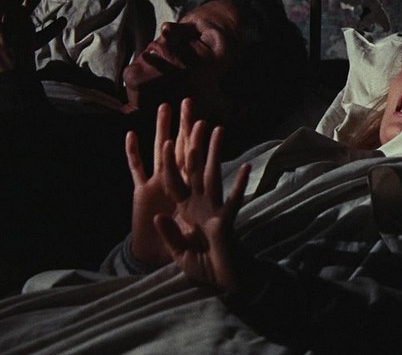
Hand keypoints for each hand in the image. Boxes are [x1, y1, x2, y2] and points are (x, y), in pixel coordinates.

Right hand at [126, 102, 183, 266]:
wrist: (159, 260)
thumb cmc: (182, 247)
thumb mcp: (190, 241)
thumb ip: (182, 231)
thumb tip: (169, 218)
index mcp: (192, 192)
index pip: (196, 164)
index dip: (199, 144)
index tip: (206, 123)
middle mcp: (176, 184)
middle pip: (181, 150)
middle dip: (184, 126)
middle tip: (188, 102)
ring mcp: (157, 186)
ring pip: (160, 153)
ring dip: (162, 130)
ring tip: (164, 107)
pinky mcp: (141, 194)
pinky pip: (136, 170)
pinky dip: (133, 154)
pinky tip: (131, 135)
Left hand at [154, 123, 250, 291]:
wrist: (224, 283)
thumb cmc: (203, 266)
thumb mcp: (178, 253)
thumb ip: (169, 235)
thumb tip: (158, 217)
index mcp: (185, 209)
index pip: (173, 181)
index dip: (168, 162)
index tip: (164, 140)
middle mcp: (199, 203)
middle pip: (193, 168)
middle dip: (192, 144)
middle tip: (194, 119)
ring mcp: (214, 209)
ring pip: (213, 175)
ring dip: (214, 152)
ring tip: (218, 129)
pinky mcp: (226, 221)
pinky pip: (233, 200)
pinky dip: (238, 185)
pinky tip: (244, 167)